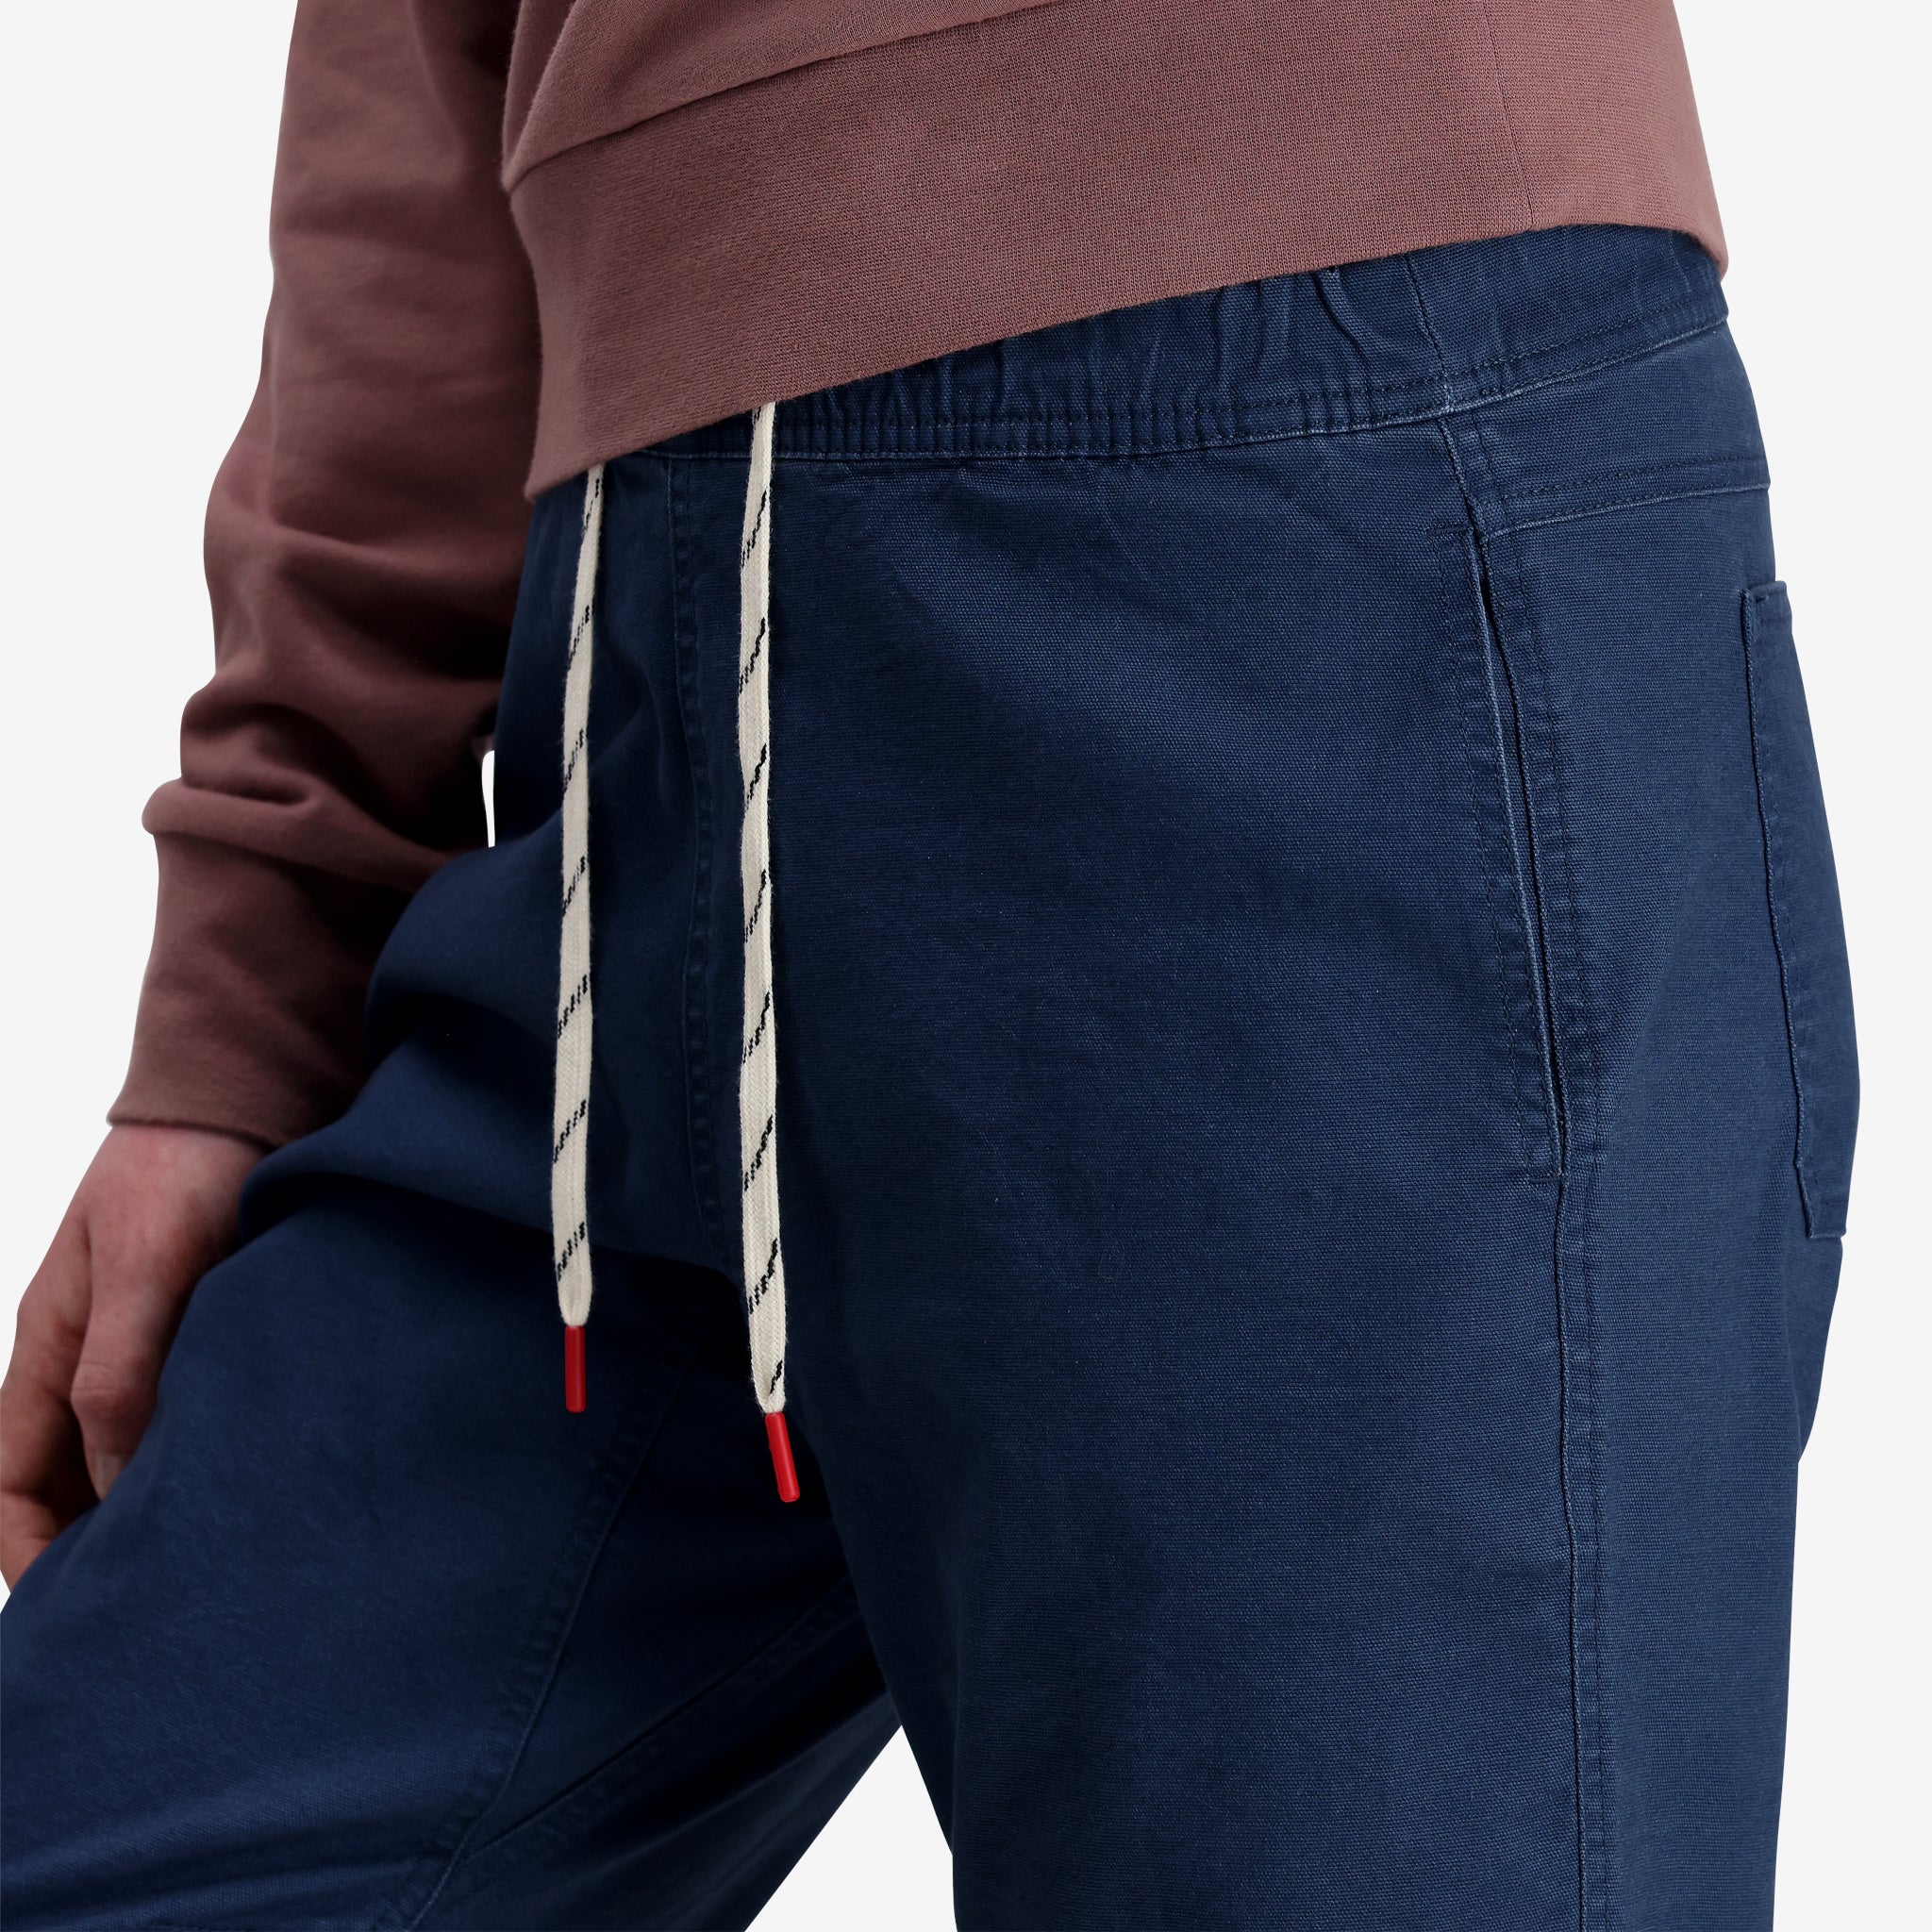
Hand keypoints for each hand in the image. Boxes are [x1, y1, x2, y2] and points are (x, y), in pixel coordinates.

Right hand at [2, 1124, 262, 1586]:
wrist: (243, 1101)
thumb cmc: (184, 1170)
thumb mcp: (146, 1268)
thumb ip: (121, 1370)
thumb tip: (106, 1482)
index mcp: (48, 1348)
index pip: (6, 1480)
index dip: (22, 1549)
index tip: (65, 1605)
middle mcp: (87, 1361)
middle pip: (60, 1484)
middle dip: (83, 1550)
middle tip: (143, 1611)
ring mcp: (141, 1352)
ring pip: (121, 1460)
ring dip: (141, 1513)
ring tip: (196, 1570)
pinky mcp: (198, 1341)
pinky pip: (178, 1423)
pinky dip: (191, 1465)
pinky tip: (237, 1495)